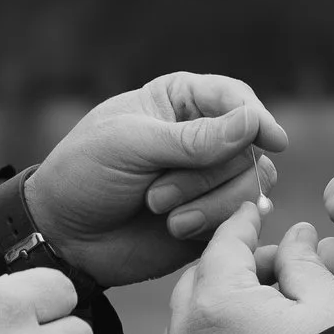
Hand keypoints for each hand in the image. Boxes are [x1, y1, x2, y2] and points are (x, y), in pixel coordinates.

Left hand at [26, 71, 288, 286]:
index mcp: (180, 102)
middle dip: (205, 175)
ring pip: (252, 183)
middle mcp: (203, 137)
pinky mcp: (212, 218)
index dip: (256, 117)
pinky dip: (216, 224)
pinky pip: (242, 217)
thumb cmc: (84, 174)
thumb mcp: (130, 145)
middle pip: (247, 147)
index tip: (271, 139)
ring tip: (163, 215)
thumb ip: (193, 139)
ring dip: (210, 203)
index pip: (236, 98)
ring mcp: (210, 180)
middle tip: (155, 195)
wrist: (63, 236)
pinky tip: (181, 229)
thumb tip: (253, 122)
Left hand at [161, 201, 333, 333]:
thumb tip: (294, 235)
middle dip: (233, 265)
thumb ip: (302, 261)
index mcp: (216, 304)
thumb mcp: (327, 304)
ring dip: (220, 303)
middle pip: (199, 279)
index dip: (243, 222)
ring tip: (272, 308)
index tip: (256, 209)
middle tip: (279, 266)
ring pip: (189, 319)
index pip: (224, 244)